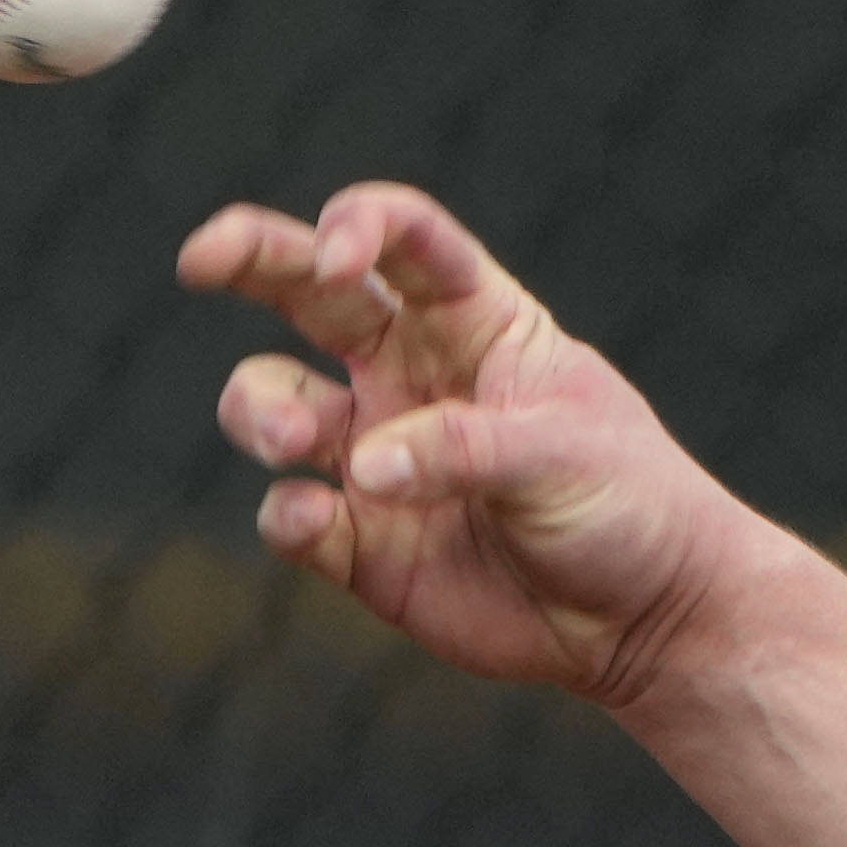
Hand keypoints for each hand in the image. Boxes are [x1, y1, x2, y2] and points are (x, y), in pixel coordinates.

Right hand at [180, 184, 766, 707]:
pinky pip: (290, 514)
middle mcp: (409, 375)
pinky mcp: (360, 542)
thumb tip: (363, 466)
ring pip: (271, 400)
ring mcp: (375, 456)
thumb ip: (464, 447)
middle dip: (247, 258)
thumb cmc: (629, 508)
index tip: (335, 250)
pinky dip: (287, 515)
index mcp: (474, 323)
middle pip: (304, 290)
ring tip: (293, 442)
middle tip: (199, 262)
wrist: (648, 623)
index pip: (404, 239)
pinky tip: (318, 523)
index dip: (359, 224)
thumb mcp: (566, 456)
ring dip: (260, 409)